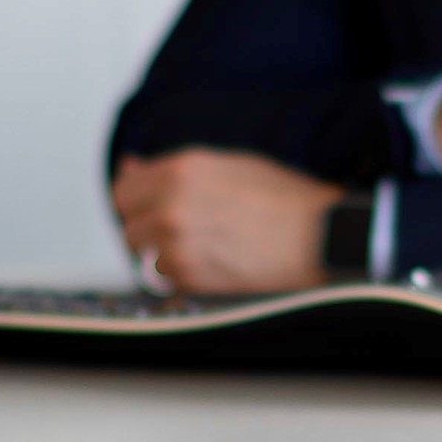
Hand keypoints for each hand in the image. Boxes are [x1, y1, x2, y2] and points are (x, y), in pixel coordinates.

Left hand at [112, 148, 344, 294]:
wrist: (318, 236)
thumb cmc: (283, 199)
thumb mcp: (225, 164)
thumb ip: (170, 169)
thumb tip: (130, 167)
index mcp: (181, 169)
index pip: (124, 189)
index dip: (133, 199)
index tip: (142, 206)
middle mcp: (172, 204)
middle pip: (127, 223)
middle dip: (145, 227)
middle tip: (177, 230)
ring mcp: (177, 242)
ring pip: (141, 254)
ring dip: (159, 253)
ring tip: (197, 246)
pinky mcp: (190, 275)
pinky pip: (163, 277)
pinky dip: (178, 273)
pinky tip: (208, 261)